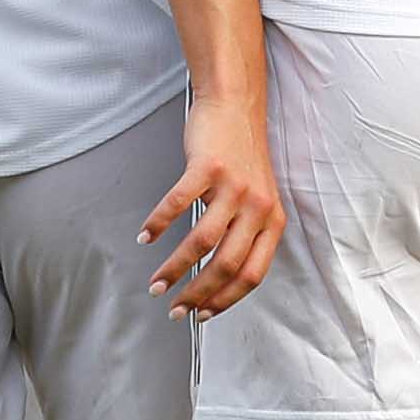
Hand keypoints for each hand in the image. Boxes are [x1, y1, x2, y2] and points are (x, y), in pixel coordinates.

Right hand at [140, 91, 285, 313]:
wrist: (236, 105)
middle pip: (226, 265)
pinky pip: (178, 204)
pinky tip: (146, 237)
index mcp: (272, 220)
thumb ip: (248, 233)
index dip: (226, 300)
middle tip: (173, 308)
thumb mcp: (258, 199)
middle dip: (196, 294)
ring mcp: (233, 186)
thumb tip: (222, 277)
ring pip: (201, 241)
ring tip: (156, 283)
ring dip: (174, 268)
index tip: (202, 315)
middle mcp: (257, 206)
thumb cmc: (242, 155)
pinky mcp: (207, 166)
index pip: (252, 275)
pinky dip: (158, 224)